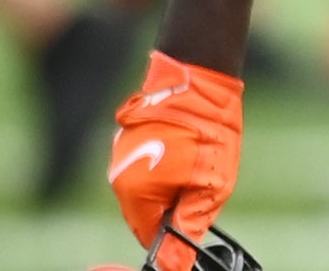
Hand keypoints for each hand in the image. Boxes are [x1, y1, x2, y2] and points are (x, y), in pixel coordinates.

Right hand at [108, 51, 242, 249]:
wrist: (198, 77)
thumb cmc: (208, 130)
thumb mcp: (210, 186)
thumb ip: (187, 226)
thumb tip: (172, 265)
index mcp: (134, 193)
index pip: (148, 234)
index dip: (173, 231)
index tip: (194, 214)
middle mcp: (119, 177)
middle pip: (146, 211)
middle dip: (173, 204)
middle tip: (202, 180)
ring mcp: (121, 156)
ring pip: (147, 187)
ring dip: (170, 181)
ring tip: (197, 157)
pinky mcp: (129, 140)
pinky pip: (146, 164)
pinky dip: (166, 162)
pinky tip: (187, 144)